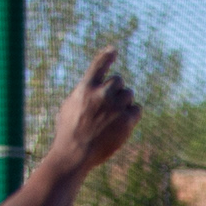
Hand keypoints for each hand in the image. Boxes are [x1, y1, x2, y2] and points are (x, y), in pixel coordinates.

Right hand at [46, 45, 138, 173]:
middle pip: (118, 81)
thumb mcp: (69, 107)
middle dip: (116, 91)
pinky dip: (132, 115)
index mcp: (86, 87)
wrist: (75, 154)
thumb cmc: (68, 132)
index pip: (99, 65)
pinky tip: (122, 124)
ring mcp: (115, 107)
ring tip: (113, 117)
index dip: (107, 56)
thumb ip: (83, 94)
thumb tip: (95, 87)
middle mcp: (102, 94)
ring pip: (128, 94)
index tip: (113, 50)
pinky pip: (137, 109)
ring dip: (124, 102)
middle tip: (109, 105)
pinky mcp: (126, 121)